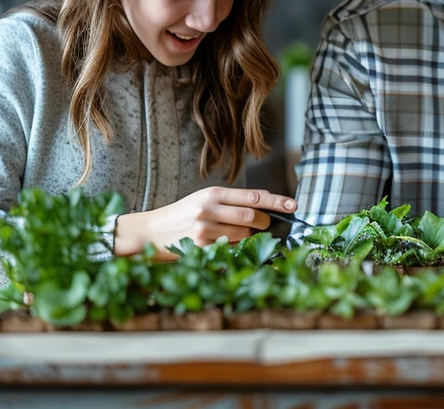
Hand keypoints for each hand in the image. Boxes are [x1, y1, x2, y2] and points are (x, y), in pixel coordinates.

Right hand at [114, 187, 296, 257]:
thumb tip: (263, 205)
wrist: (150, 231)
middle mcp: (209, 209)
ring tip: (236, 233)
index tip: (293, 205)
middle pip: (252, 216)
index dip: (277, 201)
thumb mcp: (203, 199)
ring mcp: (205, 230)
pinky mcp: (201, 248)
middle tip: (263, 224)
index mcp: (212, 194)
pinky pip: (230, 249)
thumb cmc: (181, 214)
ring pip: (244, 234)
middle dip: (264, 221)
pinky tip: (226, 244)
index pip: (253, 196)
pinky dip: (235, 247)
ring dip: (249, 236)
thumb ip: (230, 201)